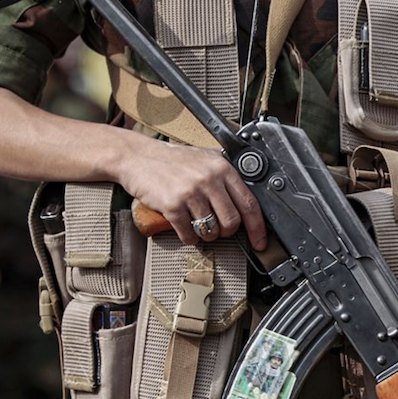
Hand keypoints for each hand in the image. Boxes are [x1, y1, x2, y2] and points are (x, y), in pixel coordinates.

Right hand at [118, 138, 267, 249]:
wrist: (137, 157)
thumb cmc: (173, 161)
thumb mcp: (206, 160)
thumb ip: (226, 178)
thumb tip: (247, 205)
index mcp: (222, 168)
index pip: (250, 204)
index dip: (258, 228)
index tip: (259, 242)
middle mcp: (209, 179)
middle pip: (232, 222)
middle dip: (227, 232)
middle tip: (219, 229)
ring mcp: (191, 192)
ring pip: (212, 231)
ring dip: (207, 235)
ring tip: (199, 225)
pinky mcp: (173, 205)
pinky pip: (190, 234)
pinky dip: (189, 237)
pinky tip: (185, 227)